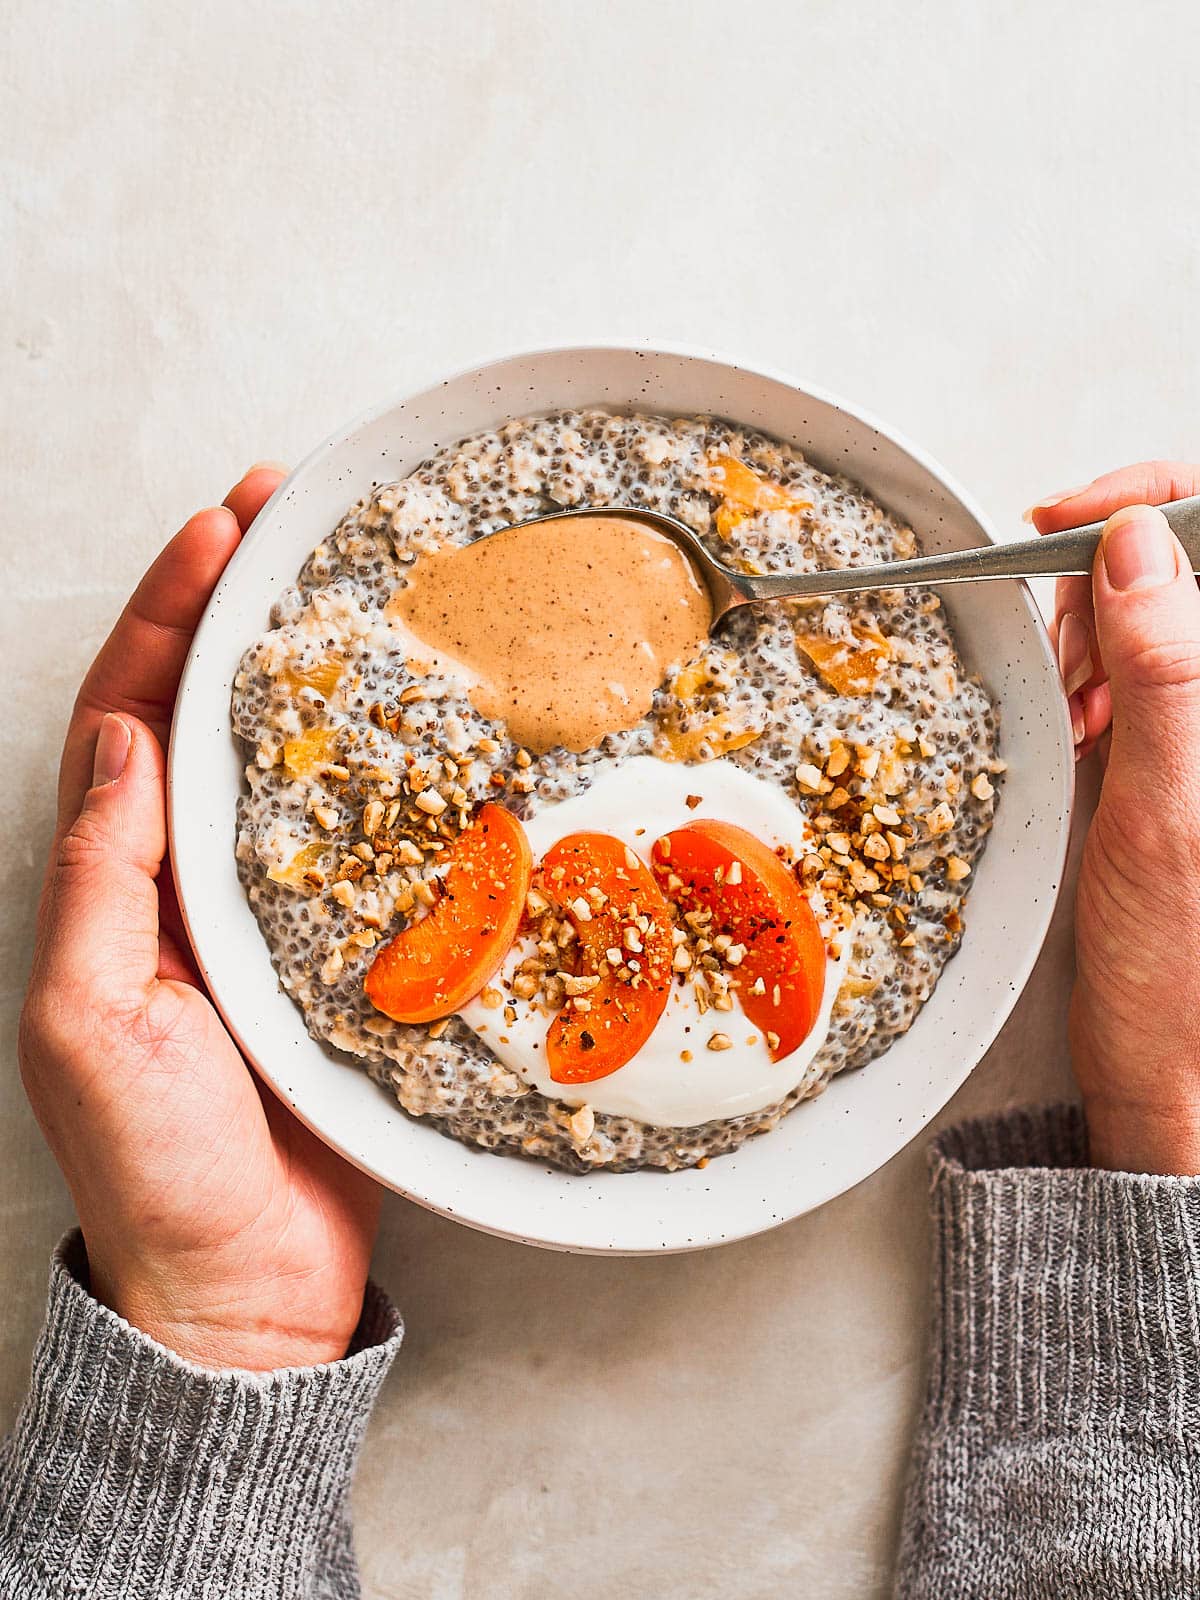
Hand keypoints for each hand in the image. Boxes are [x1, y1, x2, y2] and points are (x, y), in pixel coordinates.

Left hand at [19, 468, 381, 1369]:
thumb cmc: (157, 1169)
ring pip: (285, 763)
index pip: (129, 714)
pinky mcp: (339, 954)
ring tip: (357, 591)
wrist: (245, 1285)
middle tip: (293, 518)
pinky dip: (381, 774)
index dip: (166, 614)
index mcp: (112, 885)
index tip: (219, 530)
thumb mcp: (85, 1023)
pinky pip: (359, 843)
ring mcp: (264, 913)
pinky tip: (424, 731)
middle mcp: (183, 882)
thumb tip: (121, 744)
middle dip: (238, 609)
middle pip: (206, 712)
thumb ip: (95, 882)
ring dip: (310, 672)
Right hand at [1029, 464, 1199, 1173]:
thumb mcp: (1168, 812)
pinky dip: (1093, 674)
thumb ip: (1169, 670)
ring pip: (1156, 607)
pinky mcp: (1188, 743)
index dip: (1156, 507)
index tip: (1075, 524)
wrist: (1177, 1063)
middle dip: (1113, 585)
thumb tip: (1141, 548)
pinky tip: (1083, 725)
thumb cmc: (1185, 970)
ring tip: (1078, 711)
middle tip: (1075, 665)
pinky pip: (1138, 661)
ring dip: (1096, 635)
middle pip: (1189, 565)